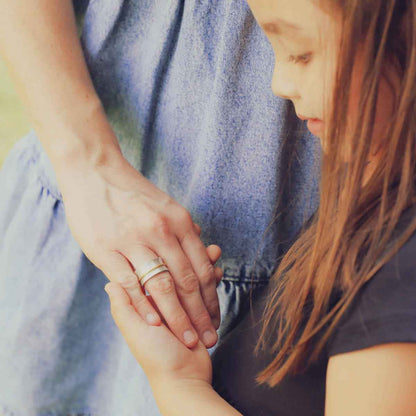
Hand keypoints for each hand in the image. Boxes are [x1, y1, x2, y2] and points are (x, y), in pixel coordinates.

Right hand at [56, 156, 221, 348]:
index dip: (211, 298)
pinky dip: (144, 304)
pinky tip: (155, 322)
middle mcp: (161, 231)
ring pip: (162, 286)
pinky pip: (130, 282)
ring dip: (178, 318)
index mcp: (179, 221)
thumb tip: (205, 250)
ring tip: (188, 339)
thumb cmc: (133, 193)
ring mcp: (133, 240)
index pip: (202, 268)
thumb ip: (185, 230)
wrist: (95, 173)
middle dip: (201, 315)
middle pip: (188, 281)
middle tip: (210, 339)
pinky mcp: (106, 249)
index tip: (216, 319)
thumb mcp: (167, 205)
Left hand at [103, 245, 222, 386]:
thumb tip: (110, 282)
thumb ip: (124, 306)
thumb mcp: (134, 332)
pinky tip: (218, 269)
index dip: (162, 252)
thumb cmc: (155, 355)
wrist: (184, 378)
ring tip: (215, 251)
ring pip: (193, 271)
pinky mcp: (198, 306)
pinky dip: (213, 277)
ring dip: (205, 262)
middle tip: (201, 244)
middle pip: (177, 265)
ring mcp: (182, 298)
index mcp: (146, 298)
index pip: (153, 267)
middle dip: (189, 254)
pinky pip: (207, 285)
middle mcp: (163, 294)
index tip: (169, 236)